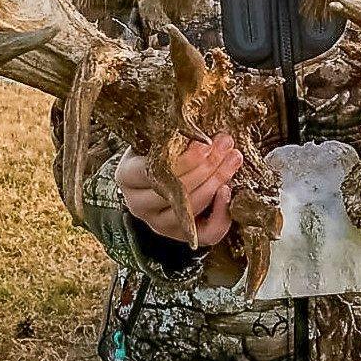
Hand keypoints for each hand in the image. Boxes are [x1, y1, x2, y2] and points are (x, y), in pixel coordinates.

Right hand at [115, 133, 242, 245]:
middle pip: (174, 191)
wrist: (153, 178)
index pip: (153, 171)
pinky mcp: (180, 236)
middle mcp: (138, 204)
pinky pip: (205, 234)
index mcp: (127, 176)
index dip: (183, 160)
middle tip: (227, 145)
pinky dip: (221, 214)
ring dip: (216, 182)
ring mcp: (158, 224)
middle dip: (206, 167)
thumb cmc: (158, 150)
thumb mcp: (156, 138)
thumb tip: (205, 125)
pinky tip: (228, 191)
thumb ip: (173, 134)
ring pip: (189, 210)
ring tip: (233, 159)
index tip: (206, 143)